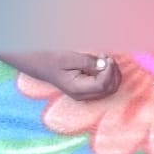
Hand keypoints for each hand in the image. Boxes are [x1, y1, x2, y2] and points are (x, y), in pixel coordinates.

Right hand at [5, 51, 120, 100]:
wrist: (40, 65)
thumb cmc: (53, 59)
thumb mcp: (70, 58)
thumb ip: (89, 63)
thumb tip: (105, 65)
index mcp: (77, 89)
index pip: (103, 85)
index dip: (109, 71)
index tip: (107, 57)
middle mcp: (82, 96)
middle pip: (109, 89)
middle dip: (113, 72)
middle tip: (107, 57)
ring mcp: (85, 95)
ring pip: (109, 89)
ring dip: (112, 73)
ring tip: (104, 59)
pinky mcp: (86, 90)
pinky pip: (104, 86)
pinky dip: (108, 75)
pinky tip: (102, 64)